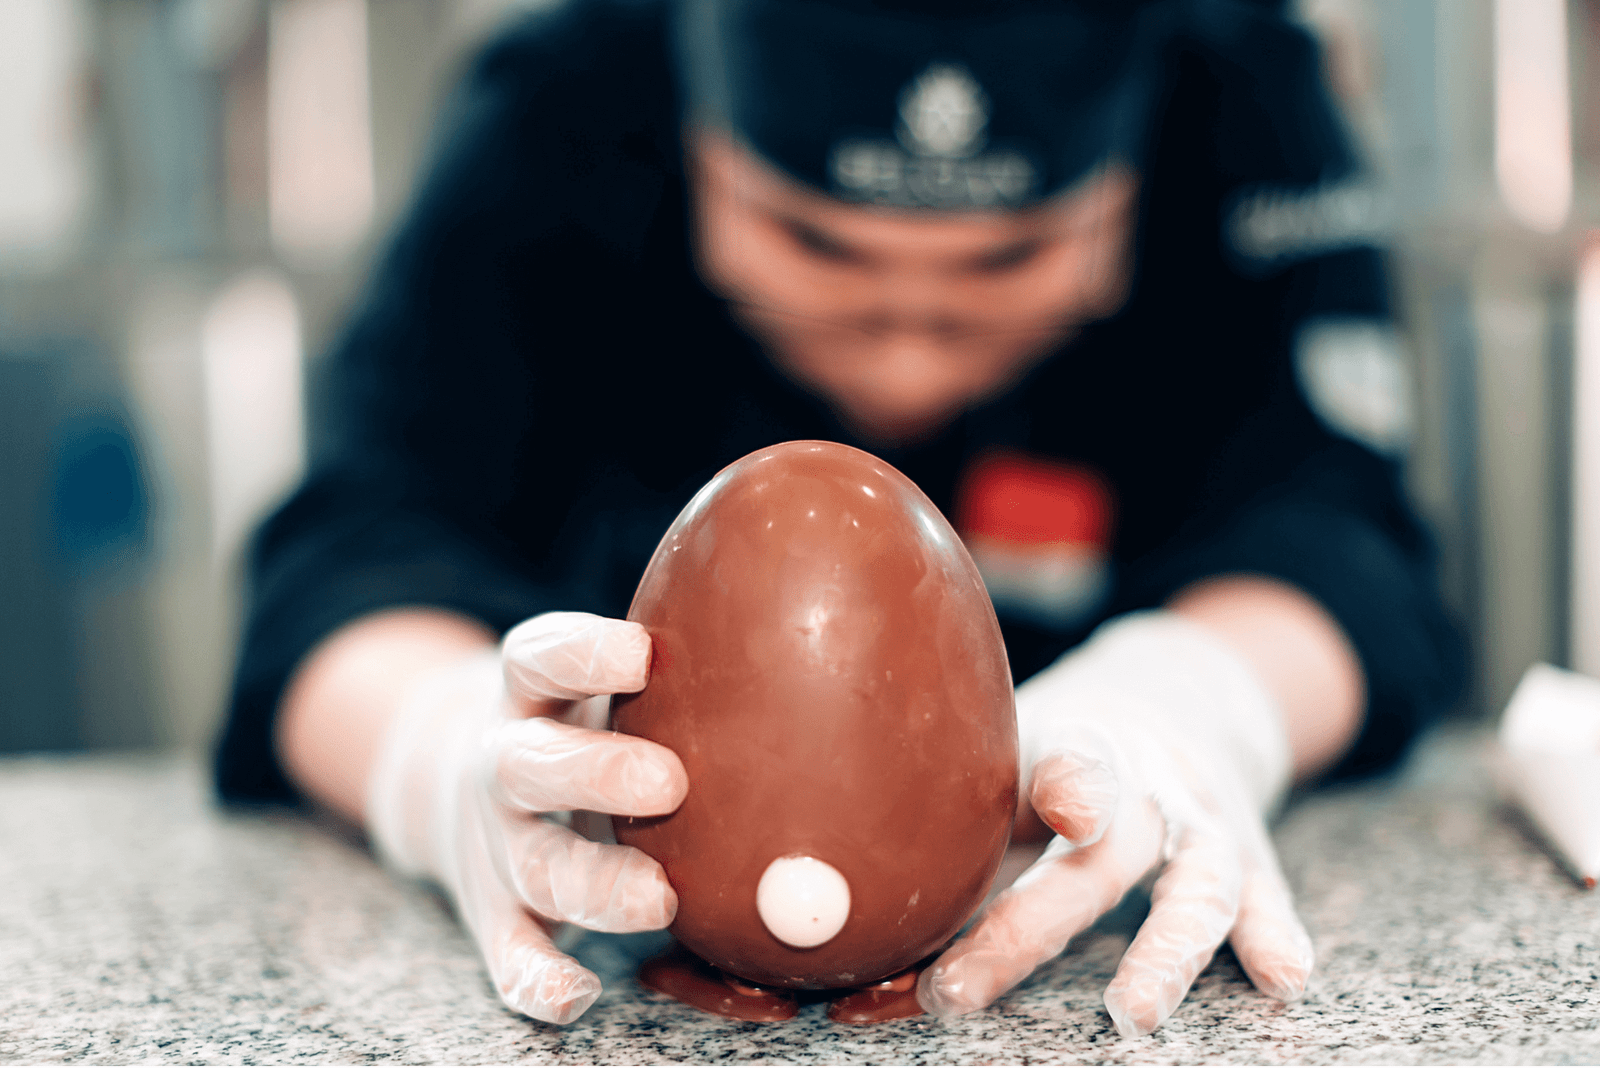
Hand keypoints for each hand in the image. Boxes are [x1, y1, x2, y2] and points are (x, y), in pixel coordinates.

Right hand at [364, 611, 687, 1023]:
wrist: (461, 782)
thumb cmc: (580, 719)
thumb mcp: (603, 676)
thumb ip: (676, 663)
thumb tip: (816, 631)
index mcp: (531, 692)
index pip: (540, 658)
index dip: (583, 654)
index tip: (644, 654)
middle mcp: (506, 763)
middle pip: (531, 764)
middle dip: (597, 773)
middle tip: (671, 783)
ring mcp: (500, 844)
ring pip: (535, 864)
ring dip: (594, 885)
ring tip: (659, 899)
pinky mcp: (498, 913)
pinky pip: (510, 955)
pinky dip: (538, 980)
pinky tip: (579, 996)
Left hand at [917, 612, 1313, 1036]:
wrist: (1178, 700)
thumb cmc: (1058, 753)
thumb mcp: (1006, 758)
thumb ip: (956, 840)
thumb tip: (858, 950)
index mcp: (1071, 747)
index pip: (1064, 762)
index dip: (1066, 783)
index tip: (1065, 808)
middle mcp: (1145, 783)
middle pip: (1100, 853)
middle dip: (1033, 925)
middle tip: (960, 989)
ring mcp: (1205, 822)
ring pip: (1197, 882)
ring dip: (1165, 950)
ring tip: (1132, 1013)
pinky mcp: (1253, 860)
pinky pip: (1266, 899)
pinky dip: (1276, 936)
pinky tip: (1281, 977)